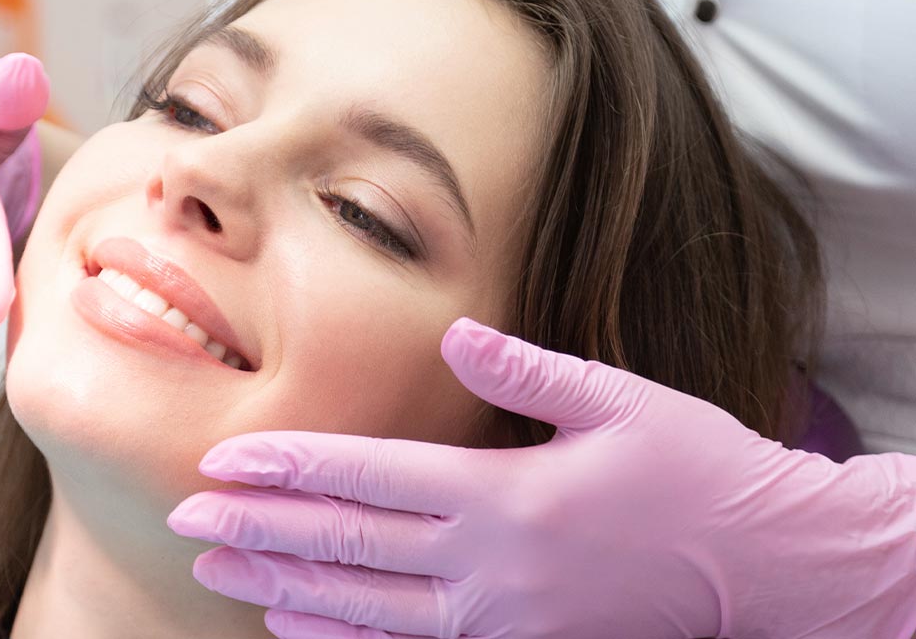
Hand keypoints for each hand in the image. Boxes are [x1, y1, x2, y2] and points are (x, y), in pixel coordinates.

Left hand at [169, 318, 915, 638]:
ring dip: (279, 583)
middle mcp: (490, 566)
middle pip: (346, 544)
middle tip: (182, 515)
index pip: (368, 478)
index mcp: (507, 496)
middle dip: (256, 527)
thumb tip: (452, 339)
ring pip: (361, 605)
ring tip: (213, 565)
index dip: (287, 467)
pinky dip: (340, 635)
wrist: (767, 566)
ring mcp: (498, 618)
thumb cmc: (697, 470)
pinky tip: (288, 620)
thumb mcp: (619, 402)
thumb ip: (525, 372)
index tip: (221, 460)